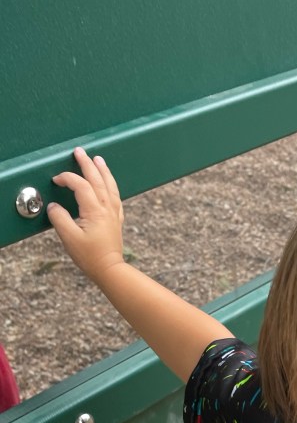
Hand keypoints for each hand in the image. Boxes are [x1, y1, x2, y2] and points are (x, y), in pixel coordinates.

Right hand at [48, 147, 124, 284]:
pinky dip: (112, 187)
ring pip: (110, 186)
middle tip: (80, 152)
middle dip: (87, 164)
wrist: (110, 270)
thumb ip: (59, 219)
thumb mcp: (69, 238)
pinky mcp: (117, 221)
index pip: (80, 185)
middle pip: (97, 180)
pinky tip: (110, 184)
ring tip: (98, 159)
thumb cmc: (90, 257)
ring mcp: (114, 214)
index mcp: (94, 211)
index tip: (56, 180)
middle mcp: (106, 209)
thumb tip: (54, 206)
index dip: (67, 178)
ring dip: (103, 171)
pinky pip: (116, 198)